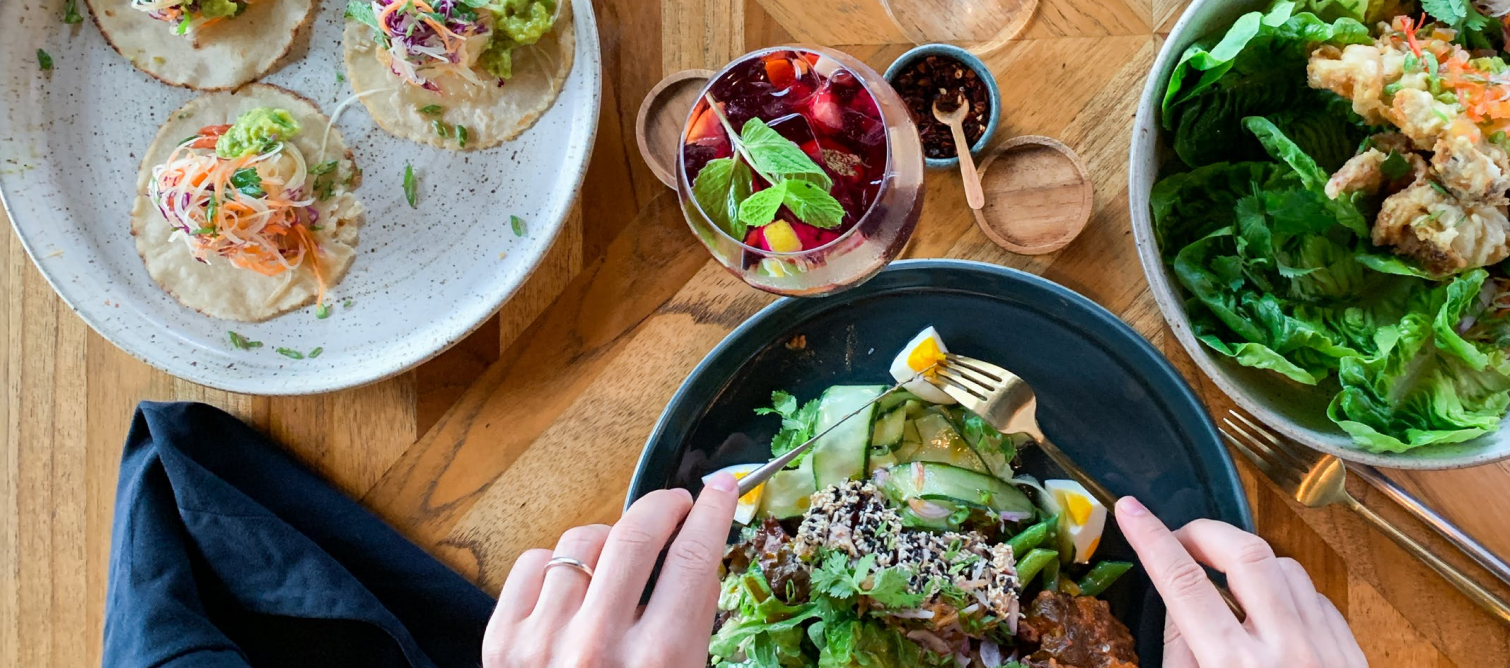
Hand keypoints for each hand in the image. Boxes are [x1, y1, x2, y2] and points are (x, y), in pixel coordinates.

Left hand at [482, 473, 738, 667]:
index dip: (713, 512)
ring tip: (622, 559)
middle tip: (678, 505)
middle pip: (637, 534)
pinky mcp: (502, 643)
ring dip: (610, 539)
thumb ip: (692, 627)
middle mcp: (598, 646)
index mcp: (659, 662)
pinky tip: (575, 583)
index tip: (721, 490)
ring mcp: (543, 641)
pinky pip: (533, 563)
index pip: (695, 559)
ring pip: (583, 540)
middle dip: (665, 505)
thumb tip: (698, 556)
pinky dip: (557, 563)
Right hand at [1114, 497, 1366, 667]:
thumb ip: (1183, 651)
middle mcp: (1284, 652)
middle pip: (1245, 553)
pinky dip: (1286, 591)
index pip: (1183, 583)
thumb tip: (1181, 602)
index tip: (1130, 511)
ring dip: (1248, 561)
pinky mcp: (1352, 656)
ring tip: (1225, 581)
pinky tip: (1269, 611)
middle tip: (1181, 539)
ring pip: (1286, 567)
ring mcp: (1326, 650)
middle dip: (1206, 533)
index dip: (1151, 539)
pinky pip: (1316, 598)